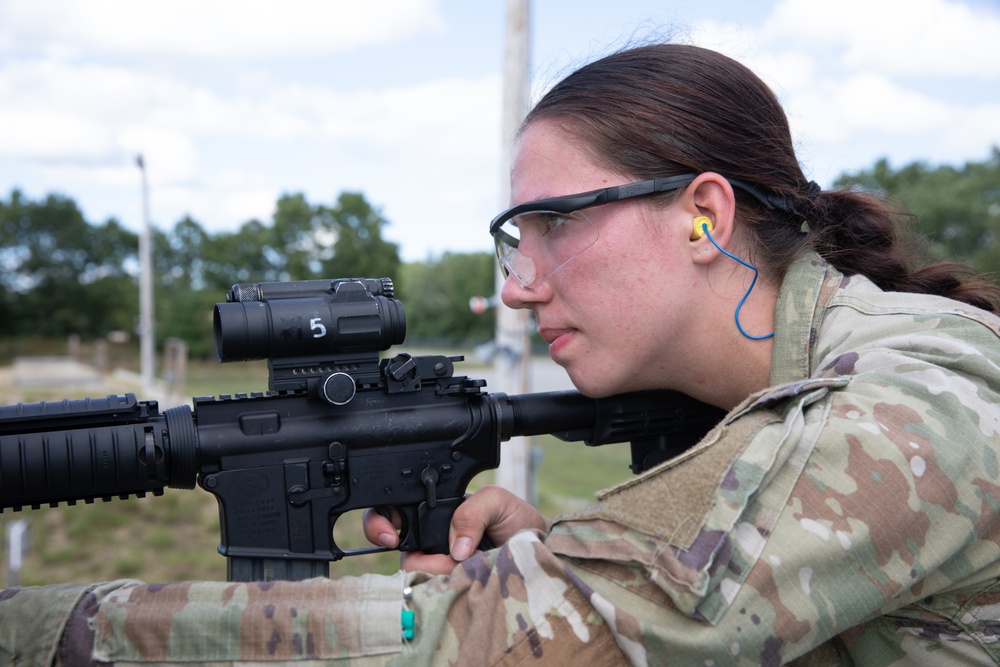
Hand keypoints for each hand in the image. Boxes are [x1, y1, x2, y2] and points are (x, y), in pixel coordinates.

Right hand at [362, 485, 548, 574]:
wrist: (541, 552)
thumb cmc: (518, 522)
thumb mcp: (497, 501)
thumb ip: (473, 510)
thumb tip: (456, 547)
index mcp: (436, 513)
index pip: (393, 514)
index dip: (381, 523)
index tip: (391, 535)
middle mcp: (431, 542)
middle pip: (401, 551)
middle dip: (418, 556)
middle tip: (448, 559)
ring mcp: (440, 569)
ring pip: (417, 576)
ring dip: (440, 572)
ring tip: (470, 566)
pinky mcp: (450, 591)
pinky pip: (435, 594)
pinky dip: (450, 588)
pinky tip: (469, 580)